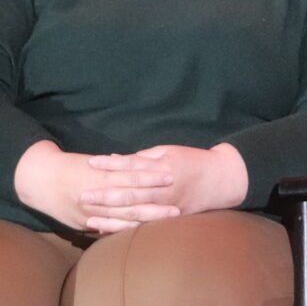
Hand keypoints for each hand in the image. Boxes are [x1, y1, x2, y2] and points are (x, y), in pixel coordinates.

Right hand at [13, 140, 177, 231]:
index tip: (171, 177)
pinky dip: (122, 231)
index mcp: (104, 174)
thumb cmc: (73, 166)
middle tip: (176, 208)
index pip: (133, 176)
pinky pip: (108, 228)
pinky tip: (138, 233)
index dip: (153, 177)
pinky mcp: (84, 222)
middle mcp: (100, 193)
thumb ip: (120, 165)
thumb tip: (144, 162)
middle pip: (132, 200)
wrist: (41, 178)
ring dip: (145, 221)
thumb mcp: (97, 161)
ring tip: (164, 222)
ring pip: (122, 217)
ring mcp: (92, 210)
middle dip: (154, 205)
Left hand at [82, 143, 247, 231]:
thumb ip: (145, 157)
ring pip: (135, 212)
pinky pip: (143, 225)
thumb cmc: (193, 161)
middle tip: (83, 195)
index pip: (133, 165)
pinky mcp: (168, 217)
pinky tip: (108, 229)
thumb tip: (119, 160)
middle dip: (105, 194)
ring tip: (89, 216)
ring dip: (111, 215)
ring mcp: (166, 205)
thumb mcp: (170, 151)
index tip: (91, 163)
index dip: (111, 164)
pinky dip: (125, 227)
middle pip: (130, 191)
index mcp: (163, 167)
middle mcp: (163, 188)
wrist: (220, 179)